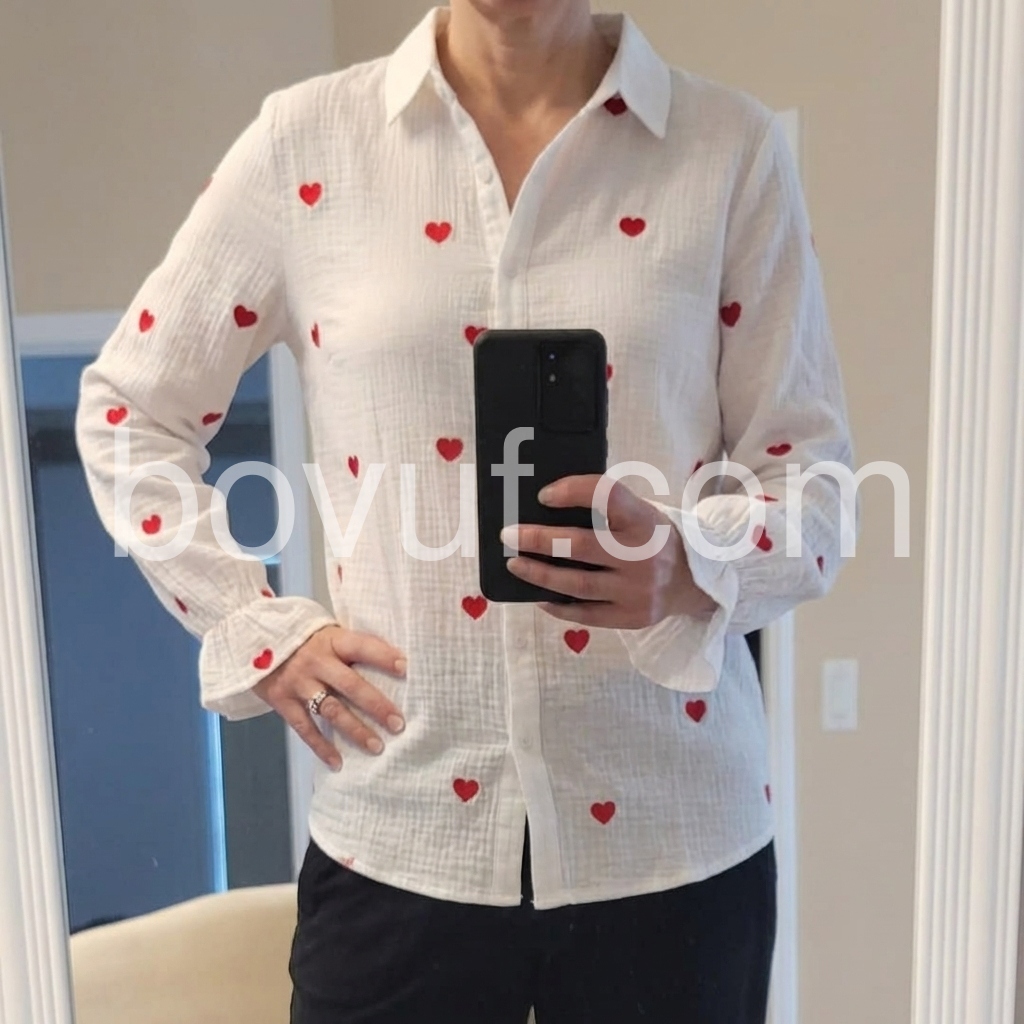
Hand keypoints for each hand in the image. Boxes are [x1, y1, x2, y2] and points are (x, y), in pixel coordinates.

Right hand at [252, 624, 406, 770]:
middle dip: (376, 705)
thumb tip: (392, 661)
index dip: (383, 656)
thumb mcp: (327, 633)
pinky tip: (337, 762)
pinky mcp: (282, 701)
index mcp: (331, 640)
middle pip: (351, 685)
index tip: (406, 668)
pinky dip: (321, 747)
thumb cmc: (302, 638)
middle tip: (398, 724)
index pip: (362, 646)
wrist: (251, 639)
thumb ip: (350, 646)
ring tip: (377, 746)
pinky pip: (304, 728)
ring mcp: (298, 683)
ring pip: (331, 710)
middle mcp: (315, 662)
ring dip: (355, 730)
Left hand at [503, 474, 718, 628]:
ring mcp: (638, 591)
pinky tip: (538, 596)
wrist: (695, 582)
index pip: (607, 495)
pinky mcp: (632, 617)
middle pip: (580, 545)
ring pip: (577, 584)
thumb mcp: (642, 514)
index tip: (544, 496)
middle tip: (508, 535)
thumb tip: (547, 506)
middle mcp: (643, 555)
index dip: (573, 491)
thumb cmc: (655, 540)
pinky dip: (558, 605)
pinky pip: (586, 614)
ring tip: (514, 565)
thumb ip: (606, 509)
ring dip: (539, 575)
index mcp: (645, 520)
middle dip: (538, 539)